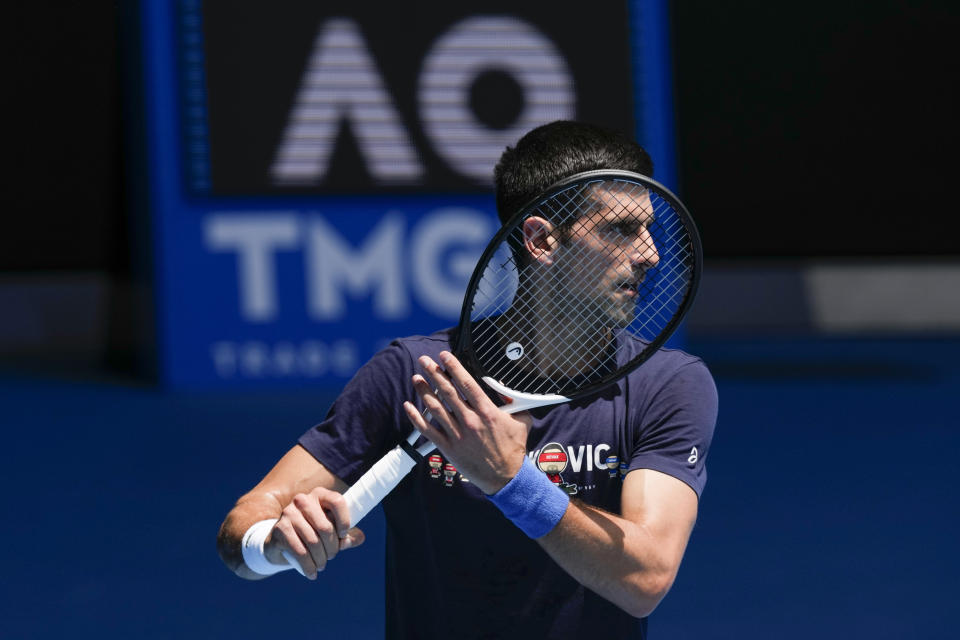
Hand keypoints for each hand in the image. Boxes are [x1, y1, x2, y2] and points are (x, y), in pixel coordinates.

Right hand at [264, 487, 364, 579]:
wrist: (280, 541)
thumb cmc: (312, 533)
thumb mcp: (332, 532)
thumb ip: (348, 535)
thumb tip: (357, 539)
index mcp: (320, 495)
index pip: (337, 501)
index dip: (344, 520)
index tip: (343, 535)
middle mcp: (303, 500)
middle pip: (325, 527)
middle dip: (332, 548)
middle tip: (331, 556)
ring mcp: (289, 513)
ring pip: (313, 542)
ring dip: (321, 559)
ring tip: (322, 565)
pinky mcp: (280, 529)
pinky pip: (300, 551)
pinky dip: (309, 566)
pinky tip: (312, 573)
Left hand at [404, 351, 531, 494]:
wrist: (505, 477)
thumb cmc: (513, 448)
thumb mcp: (522, 421)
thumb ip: (514, 403)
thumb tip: (506, 387)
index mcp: (487, 412)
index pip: (466, 384)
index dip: (453, 367)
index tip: (444, 356)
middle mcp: (469, 420)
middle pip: (447, 392)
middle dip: (433, 373)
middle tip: (424, 360)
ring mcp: (457, 434)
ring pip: (435, 408)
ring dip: (424, 391)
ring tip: (416, 378)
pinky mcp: (448, 448)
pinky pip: (428, 430)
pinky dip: (416, 417)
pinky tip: (408, 406)